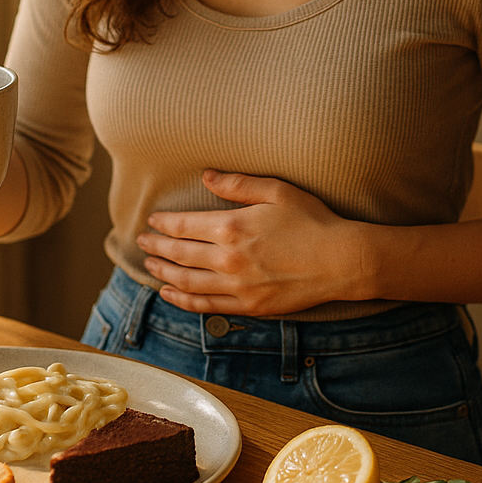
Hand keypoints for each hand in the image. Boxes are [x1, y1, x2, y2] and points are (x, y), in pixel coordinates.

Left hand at [138, 170, 368, 316]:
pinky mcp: (249, 306)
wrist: (341, 261)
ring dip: (163, 274)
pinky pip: (206, 306)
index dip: (163, 224)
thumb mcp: (276, 191)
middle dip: (155, 248)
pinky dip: (183, 301)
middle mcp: (228, 260)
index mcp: (232, 228)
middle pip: (179, 255)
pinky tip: (170, 294)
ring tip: (149, 266)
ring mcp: (237, 287)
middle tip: (141, 243)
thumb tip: (206, 176)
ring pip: (187, 282)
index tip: (151, 221)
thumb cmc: (312, 221)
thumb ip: (237, 184)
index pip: (183, 226)